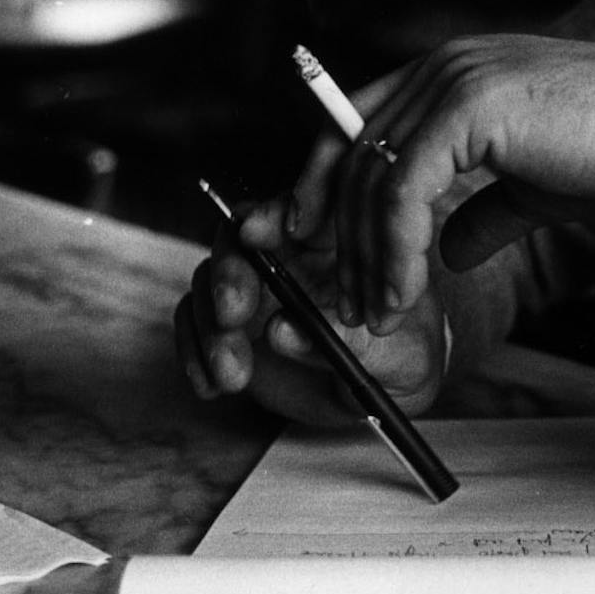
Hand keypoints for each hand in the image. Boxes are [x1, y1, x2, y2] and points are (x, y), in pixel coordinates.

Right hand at [173, 196, 444, 424]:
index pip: (305, 198)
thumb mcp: (395, 357)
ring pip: (209, 276)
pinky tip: (214, 386)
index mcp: (343, 236)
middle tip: (235, 314)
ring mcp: (255, 280)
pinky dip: (193, 351)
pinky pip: (192, 320)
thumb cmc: (403, 359)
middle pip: (243, 232)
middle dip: (232, 270)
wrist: (384, 394)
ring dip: (210, 325)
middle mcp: (293, 249)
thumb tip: (280, 329)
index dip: (277, 206)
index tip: (259, 233)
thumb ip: (345, 343)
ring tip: (234, 375)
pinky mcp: (227, 319)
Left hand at [285, 35, 594, 331]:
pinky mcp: (467, 109)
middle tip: (344, 301)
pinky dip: (394, 251)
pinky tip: (405, 292)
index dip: (327, 184)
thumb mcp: (532, 186)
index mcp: (453, 69)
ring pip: (371, 179)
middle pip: (352, 153)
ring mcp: (452, 80)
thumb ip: (482, 209)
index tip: (318, 245)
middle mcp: (443, 64)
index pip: (356, 121)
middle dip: (339, 236)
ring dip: (365, 256)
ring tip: (375, 312)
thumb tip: (446, 251)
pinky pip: (403, 194)